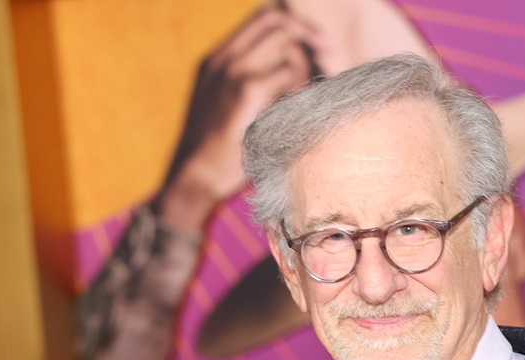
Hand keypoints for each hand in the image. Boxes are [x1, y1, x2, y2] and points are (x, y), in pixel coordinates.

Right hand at [155, 9, 319, 229]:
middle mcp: (223, 58)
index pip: (261, 17)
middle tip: (328, 51)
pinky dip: (300, 89)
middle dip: (308, 32)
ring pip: (285, 43)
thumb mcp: (225, 108)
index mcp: (217, 58)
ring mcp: (233, 71)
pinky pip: (288, 74)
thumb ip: (249, 84)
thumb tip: (290, 72)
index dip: (294, 23)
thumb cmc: (218, 151)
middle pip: (275, 20)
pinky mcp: (246, 90)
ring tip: (301, 96)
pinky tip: (295, 111)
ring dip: (304, 65)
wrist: (195, 176)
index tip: (317, 41)